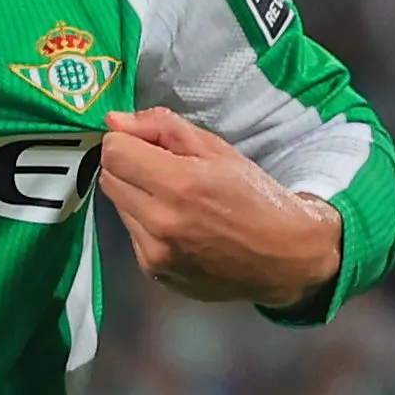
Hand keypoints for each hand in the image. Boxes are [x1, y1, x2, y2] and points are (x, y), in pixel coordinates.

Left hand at [94, 108, 341, 309]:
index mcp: (178, 185)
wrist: (284, 258)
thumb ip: (162, 128)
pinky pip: (133, 236)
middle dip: (130, 167)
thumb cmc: (256, 197)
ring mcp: (156, 253)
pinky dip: (148, 226)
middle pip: (110, 179)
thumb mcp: (217, 149)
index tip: (148, 145)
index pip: (114, 152)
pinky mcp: (156, 273)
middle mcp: (161, 223)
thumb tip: (114, 122)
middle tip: (163, 170)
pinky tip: (181, 227)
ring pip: (119, 208)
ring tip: (178, 202)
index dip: (128, 141)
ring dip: (138, 198)